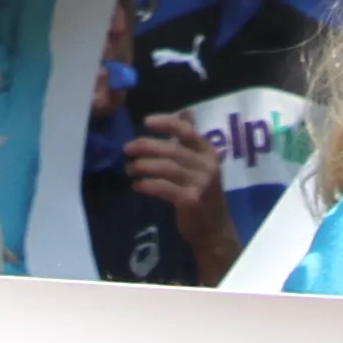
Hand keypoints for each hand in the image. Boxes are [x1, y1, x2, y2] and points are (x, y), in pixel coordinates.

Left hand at [124, 112, 240, 278]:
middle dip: (146, 146)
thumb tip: (185, 114)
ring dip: (142, 166)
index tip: (146, 121)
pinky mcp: (190, 200)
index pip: (187, 131)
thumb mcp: (202, 165)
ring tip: (128, 169)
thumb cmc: (204, 194)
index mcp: (208, 152)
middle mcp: (206, 165)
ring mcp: (200, 183)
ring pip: (165, 167)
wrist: (215, 229)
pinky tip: (137, 186)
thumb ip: (191, 143)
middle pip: (171, 149)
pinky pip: (163, 188)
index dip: (166, 123)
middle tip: (127, 149)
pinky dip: (147, 185)